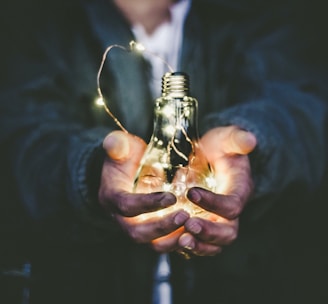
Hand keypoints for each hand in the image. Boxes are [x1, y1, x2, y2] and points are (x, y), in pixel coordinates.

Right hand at [99, 130, 189, 249]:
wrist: (127, 172)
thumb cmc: (126, 158)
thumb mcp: (121, 147)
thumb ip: (117, 145)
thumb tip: (113, 142)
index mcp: (112, 197)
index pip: (126, 206)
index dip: (147, 204)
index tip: (171, 197)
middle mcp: (122, 218)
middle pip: (138, 233)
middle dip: (162, 227)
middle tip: (185, 216)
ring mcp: (137, 227)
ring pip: (152, 243)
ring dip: (173, 239)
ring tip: (194, 227)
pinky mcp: (151, 231)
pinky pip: (165, 243)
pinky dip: (180, 241)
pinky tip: (197, 233)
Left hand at [177, 126, 256, 256]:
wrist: (213, 158)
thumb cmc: (220, 148)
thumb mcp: (227, 139)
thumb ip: (237, 139)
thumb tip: (250, 140)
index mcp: (239, 191)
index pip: (232, 205)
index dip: (214, 203)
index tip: (191, 192)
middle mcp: (231, 211)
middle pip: (228, 232)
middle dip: (209, 232)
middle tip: (188, 225)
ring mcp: (218, 221)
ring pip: (215, 244)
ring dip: (199, 245)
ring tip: (180, 240)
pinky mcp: (204, 225)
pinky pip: (200, 243)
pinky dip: (188, 246)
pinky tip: (172, 240)